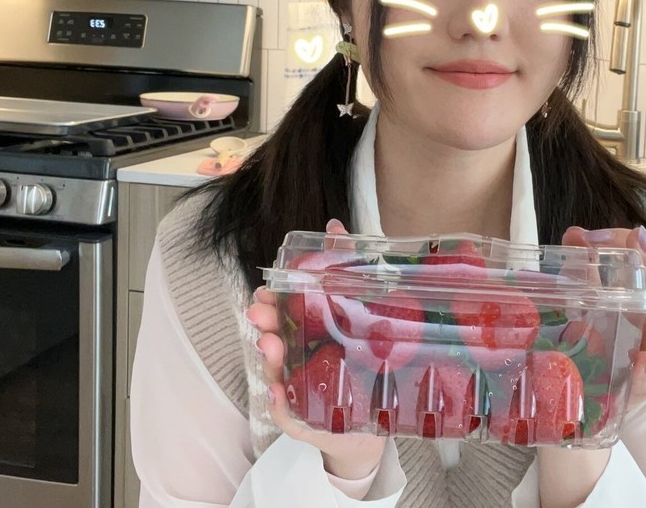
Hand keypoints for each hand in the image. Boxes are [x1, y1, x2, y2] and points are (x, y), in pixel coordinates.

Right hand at [246, 218, 385, 480]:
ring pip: (276, 375)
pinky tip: (277, 393)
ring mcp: (300, 391)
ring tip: (271, 345)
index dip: (269, 302)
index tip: (264, 292)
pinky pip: (288, 414)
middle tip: (260, 312)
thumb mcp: (363, 307)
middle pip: (273, 341)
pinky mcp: (308, 419)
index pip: (282, 315)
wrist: (385, 413)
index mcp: (309, 335)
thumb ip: (346, 265)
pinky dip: (279, 404)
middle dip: (265, 324)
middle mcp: (299, 361)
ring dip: (269, 359)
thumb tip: (334, 226)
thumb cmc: (367, 358)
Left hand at [561, 225, 645, 404]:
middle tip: (639, 243)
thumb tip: (575, 234)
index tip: (621, 234)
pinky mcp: (635, 386)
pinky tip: (641, 364)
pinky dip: (644, 374)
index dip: (645, 243)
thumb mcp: (583, 292)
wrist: (588, 378)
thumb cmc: (594, 326)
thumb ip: (579, 262)